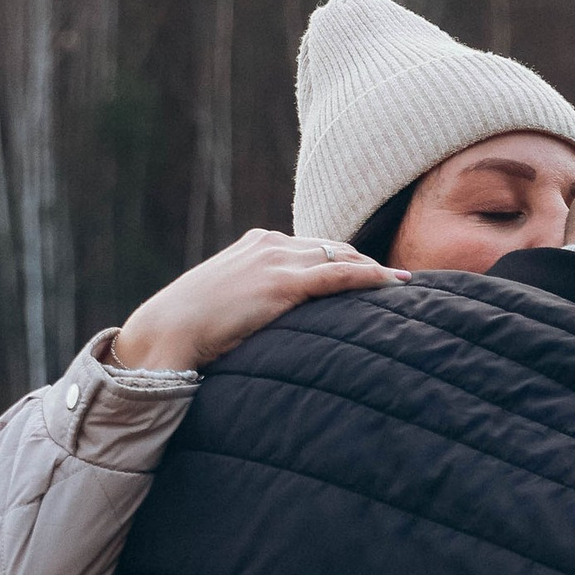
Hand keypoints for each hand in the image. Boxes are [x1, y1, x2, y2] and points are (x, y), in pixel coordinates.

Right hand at [108, 229, 401, 372]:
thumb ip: (254, 304)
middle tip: (398, 281)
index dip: (344, 261)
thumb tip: (268, 328)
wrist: (169, 330)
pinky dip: (371, 277)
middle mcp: (270, 244)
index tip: (371, 276)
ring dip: (375, 271)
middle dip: (366, 263)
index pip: (312, 248)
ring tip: (406, 284)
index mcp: (256, 245)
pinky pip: (339, 275)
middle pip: (333, 248)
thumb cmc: (192, 330)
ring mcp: (277, 260)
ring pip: (341, 258)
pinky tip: (395, 283)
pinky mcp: (284, 283)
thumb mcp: (227, 306)